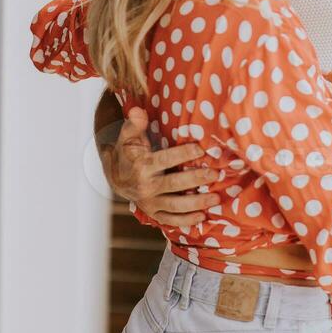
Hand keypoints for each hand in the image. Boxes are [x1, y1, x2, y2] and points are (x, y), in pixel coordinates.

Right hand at [99, 108, 220, 226]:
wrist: (116, 178)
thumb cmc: (128, 152)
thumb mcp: (128, 136)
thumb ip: (135, 124)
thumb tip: (138, 110)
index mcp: (142, 166)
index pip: (165, 159)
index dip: (183, 154)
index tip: (201, 149)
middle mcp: (146, 186)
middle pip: (174, 184)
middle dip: (195, 179)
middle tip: (214, 174)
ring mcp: (150, 202)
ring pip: (175, 206)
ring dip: (196, 203)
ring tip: (215, 198)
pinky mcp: (154, 213)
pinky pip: (171, 220)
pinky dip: (187, 221)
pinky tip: (203, 217)